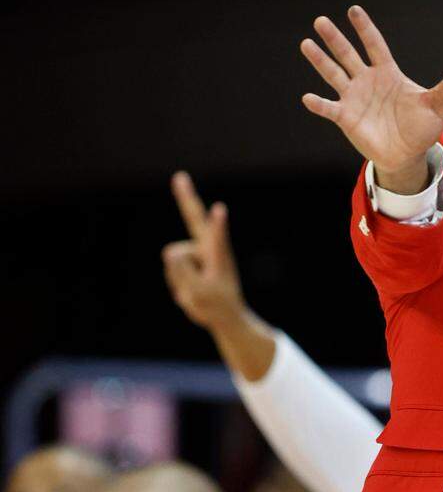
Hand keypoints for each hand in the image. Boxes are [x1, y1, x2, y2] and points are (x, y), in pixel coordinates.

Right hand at [162, 172, 244, 331]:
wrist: (224, 315)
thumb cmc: (216, 305)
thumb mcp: (198, 295)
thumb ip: (182, 272)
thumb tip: (168, 251)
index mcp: (219, 256)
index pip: (218, 239)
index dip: (218, 226)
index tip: (220, 210)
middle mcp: (209, 247)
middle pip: (194, 219)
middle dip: (186, 197)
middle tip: (179, 177)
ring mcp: (198, 251)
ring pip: (173, 260)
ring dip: (178, 278)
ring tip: (196, 288)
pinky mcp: (190, 258)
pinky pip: (171, 268)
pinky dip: (176, 280)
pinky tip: (189, 287)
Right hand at [300, 6, 442, 189]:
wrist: (407, 154)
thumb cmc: (422, 128)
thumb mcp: (439, 106)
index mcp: (388, 74)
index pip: (375, 46)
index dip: (365, 29)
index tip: (353, 10)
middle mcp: (367, 81)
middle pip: (348, 55)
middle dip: (335, 38)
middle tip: (320, 21)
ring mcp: (354, 98)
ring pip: (334, 75)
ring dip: (320, 61)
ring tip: (306, 44)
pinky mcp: (346, 118)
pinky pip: (330, 108)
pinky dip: (319, 104)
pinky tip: (308, 97)